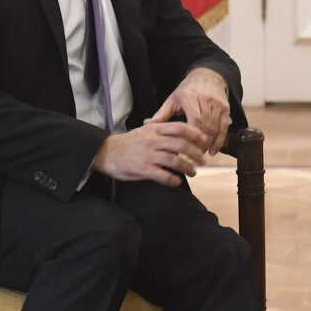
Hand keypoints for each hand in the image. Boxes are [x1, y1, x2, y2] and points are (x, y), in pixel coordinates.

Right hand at [92, 120, 208, 185]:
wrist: (106, 153)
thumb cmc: (129, 143)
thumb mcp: (145, 131)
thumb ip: (162, 132)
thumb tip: (183, 136)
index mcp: (155, 129)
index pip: (180, 128)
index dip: (195, 134)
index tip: (204, 140)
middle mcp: (153, 141)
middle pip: (182, 145)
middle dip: (196, 153)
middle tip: (203, 160)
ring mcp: (148, 155)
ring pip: (175, 161)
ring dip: (188, 168)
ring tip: (193, 173)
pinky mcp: (143, 169)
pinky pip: (164, 176)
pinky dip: (173, 180)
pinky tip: (177, 182)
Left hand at [149, 67, 230, 154]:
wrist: (207, 77)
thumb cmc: (187, 90)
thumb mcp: (172, 100)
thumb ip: (161, 114)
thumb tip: (146, 125)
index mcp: (190, 98)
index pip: (194, 121)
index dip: (191, 136)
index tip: (184, 148)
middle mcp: (205, 100)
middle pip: (205, 127)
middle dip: (199, 143)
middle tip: (191, 156)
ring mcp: (217, 104)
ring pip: (214, 128)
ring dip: (208, 143)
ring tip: (199, 155)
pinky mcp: (225, 108)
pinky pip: (224, 127)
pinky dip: (219, 140)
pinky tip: (213, 150)